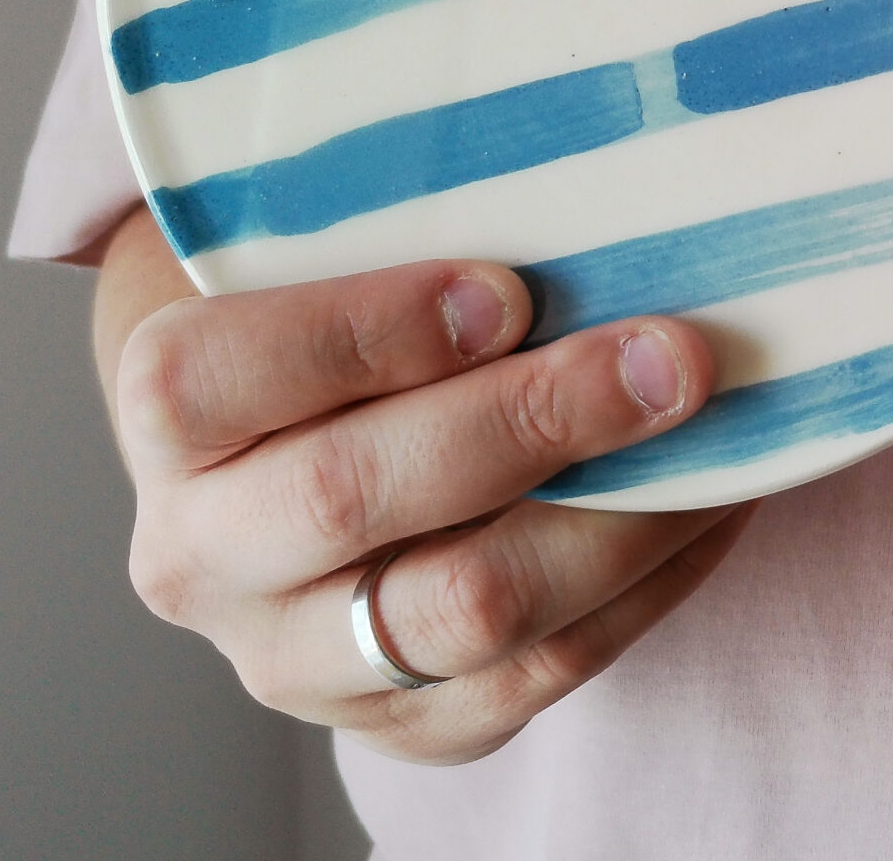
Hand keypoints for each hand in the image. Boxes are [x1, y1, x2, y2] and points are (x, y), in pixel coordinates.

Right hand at [94, 209, 752, 763]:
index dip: (367, 331)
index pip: (219, 371)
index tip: (509, 289)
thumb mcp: (340, 261)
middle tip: (671, 356)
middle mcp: (208, 555)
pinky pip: (548, 669)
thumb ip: (413, 223)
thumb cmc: (363, 325)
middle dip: (531, 418)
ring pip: (466, 608)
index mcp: (174, 418)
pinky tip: (717, 498)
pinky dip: (653, 579)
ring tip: (714, 425)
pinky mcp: (412, 725)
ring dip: (618, 513)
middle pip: (351, 495)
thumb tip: (587, 167)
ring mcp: (303, 660)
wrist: (328, 477)